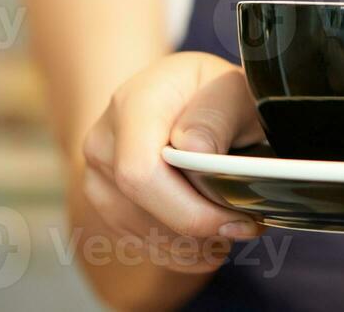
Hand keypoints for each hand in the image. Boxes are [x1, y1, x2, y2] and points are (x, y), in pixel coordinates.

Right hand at [79, 51, 264, 273]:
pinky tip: (208, 241)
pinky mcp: (106, 201)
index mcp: (133, 105)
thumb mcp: (231, 90)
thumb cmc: (213, 93)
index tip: (237, 219)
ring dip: (192, 247)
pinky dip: (178, 252)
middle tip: (246, 227)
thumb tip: (195, 150)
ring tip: (232, 229)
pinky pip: (137, 242)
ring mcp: (98, 174)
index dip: (188, 210)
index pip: (140, 172)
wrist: (182, 93)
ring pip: (140, 234)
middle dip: (199, 232)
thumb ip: (215, 117)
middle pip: (140, 208)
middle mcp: (104, 140)